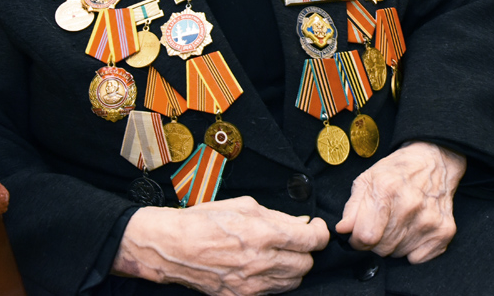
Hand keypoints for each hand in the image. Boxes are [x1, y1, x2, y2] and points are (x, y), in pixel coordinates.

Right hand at [112, 196, 328, 294]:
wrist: (174, 247)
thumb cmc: (205, 220)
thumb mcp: (244, 206)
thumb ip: (277, 216)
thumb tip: (302, 222)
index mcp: (264, 233)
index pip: (312, 240)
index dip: (320, 233)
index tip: (316, 227)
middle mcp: (262, 262)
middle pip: (306, 263)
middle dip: (306, 250)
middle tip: (296, 240)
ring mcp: (252, 283)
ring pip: (294, 281)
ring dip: (293, 267)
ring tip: (279, 254)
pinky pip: (274, 291)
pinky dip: (277, 280)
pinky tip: (265, 267)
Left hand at [336, 142, 466, 262]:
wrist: (434, 160)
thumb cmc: (396, 171)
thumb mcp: (367, 179)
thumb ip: (352, 207)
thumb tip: (342, 230)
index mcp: (386, 190)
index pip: (366, 236)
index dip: (356, 240)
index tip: (358, 234)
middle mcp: (410, 205)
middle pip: (382, 248)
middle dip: (375, 241)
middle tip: (381, 223)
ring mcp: (429, 219)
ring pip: (398, 254)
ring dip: (393, 244)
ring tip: (398, 221)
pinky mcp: (444, 231)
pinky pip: (417, 259)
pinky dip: (412, 249)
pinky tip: (413, 228)